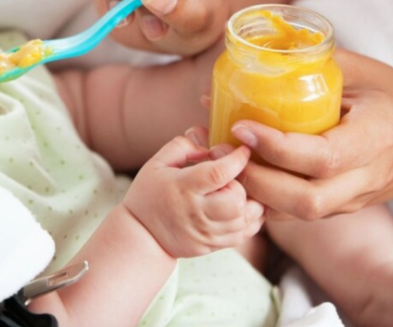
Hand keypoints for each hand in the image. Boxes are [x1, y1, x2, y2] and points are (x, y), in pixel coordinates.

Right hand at [124, 136, 264, 257]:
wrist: (141, 235)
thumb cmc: (149, 194)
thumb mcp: (157, 163)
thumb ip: (182, 147)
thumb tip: (209, 146)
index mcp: (183, 187)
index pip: (218, 173)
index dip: (237, 159)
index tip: (243, 150)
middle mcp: (197, 212)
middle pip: (237, 199)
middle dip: (242, 184)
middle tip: (233, 178)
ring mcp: (206, 232)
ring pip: (245, 219)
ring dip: (250, 203)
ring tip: (242, 192)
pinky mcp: (212, 245)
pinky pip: (243, 235)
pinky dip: (251, 221)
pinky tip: (244, 209)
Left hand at [232, 49, 392, 220]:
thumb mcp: (363, 71)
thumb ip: (314, 63)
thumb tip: (257, 52)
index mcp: (375, 139)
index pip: (323, 157)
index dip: (277, 147)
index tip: (241, 125)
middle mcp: (364, 179)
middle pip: (305, 201)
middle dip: (255, 180)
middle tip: (219, 149)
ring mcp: (351, 200)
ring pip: (295, 214)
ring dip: (252, 191)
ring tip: (219, 159)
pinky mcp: (338, 209)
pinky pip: (294, 213)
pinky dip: (262, 197)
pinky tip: (236, 171)